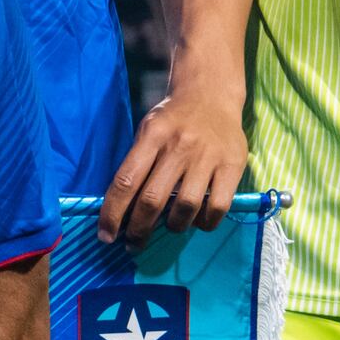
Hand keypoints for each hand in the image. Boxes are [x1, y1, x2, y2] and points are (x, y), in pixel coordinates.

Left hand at [95, 81, 245, 240]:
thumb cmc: (173, 120)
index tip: (106, 235)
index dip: (112, 213)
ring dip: (173, 226)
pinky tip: (197, 221)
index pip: (125, 182)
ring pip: (186, 207)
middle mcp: (180, 146)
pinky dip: (205, 222)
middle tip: (133, 243)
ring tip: (169, 226)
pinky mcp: (232, 165)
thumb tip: (120, 209)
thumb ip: (137, 163)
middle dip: (138, 229)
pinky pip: (218, 206)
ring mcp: (208, 156)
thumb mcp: (147, 130)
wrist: (211, 95)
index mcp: (152, 136)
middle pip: (152, 200)